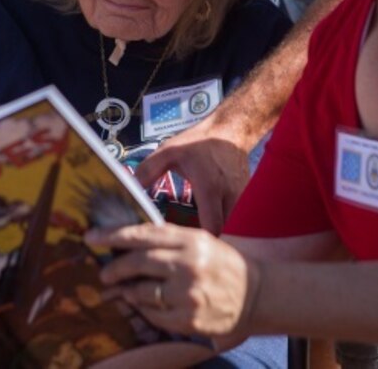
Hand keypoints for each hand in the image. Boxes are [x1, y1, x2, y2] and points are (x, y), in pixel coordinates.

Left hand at [87, 223, 260, 337]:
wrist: (258, 293)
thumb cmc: (223, 263)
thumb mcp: (200, 241)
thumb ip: (168, 239)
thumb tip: (129, 240)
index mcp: (191, 240)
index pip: (143, 234)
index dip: (113, 235)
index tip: (92, 236)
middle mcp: (188, 265)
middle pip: (138, 262)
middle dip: (115, 267)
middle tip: (104, 272)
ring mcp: (187, 294)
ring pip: (141, 291)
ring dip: (127, 291)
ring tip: (123, 290)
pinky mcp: (188, 319)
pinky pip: (153, 314)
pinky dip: (144, 308)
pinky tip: (145, 304)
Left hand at [134, 114, 251, 235]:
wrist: (230, 129)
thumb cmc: (199, 141)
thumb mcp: (169, 151)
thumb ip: (148, 170)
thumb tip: (129, 191)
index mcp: (209, 186)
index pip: (211, 226)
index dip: (199, 240)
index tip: (184, 245)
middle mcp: (230, 195)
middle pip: (224, 233)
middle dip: (209, 243)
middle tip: (191, 249)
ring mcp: (242, 198)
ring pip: (233, 229)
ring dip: (219, 235)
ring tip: (202, 242)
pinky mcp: (247, 199)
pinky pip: (238, 220)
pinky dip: (228, 226)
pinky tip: (213, 227)